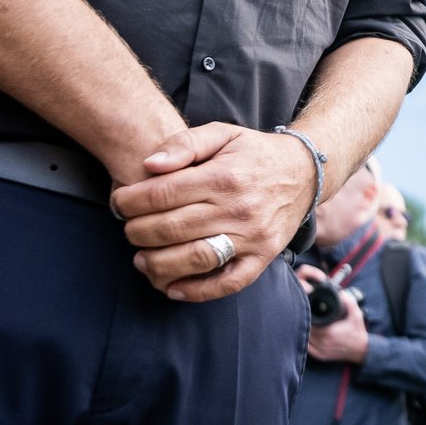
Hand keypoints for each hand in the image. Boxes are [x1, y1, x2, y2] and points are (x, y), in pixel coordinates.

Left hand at [110, 122, 317, 301]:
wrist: (305, 172)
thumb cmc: (255, 153)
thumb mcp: (223, 134)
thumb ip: (185, 143)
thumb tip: (150, 165)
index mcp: (224, 176)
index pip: (162, 194)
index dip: (130, 201)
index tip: (119, 203)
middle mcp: (238, 208)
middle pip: (171, 228)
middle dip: (137, 231)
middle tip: (128, 229)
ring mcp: (252, 236)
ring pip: (193, 258)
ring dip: (157, 263)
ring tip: (141, 258)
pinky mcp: (262, 257)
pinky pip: (227, 283)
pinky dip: (196, 291)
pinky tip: (172, 287)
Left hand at [303, 277, 369, 363]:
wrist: (361, 350)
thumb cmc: (357, 332)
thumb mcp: (356, 315)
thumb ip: (349, 302)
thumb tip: (341, 293)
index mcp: (328, 332)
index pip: (310, 322)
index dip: (308, 315)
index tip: (311, 310)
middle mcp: (322, 343)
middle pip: (306, 330)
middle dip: (307, 322)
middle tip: (310, 315)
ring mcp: (320, 351)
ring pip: (306, 339)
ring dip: (306, 331)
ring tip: (310, 324)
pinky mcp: (320, 356)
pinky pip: (308, 348)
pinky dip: (308, 341)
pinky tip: (311, 335)